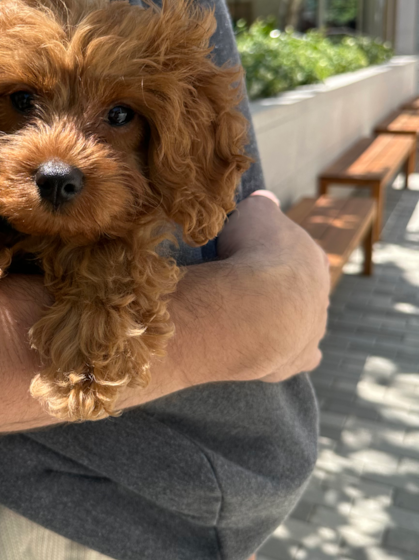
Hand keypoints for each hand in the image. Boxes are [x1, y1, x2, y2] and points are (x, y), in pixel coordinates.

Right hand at [218, 194, 329, 383]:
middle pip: (298, 288)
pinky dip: (283, 352)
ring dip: (276, 319)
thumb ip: (260, 205)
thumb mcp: (253, 212)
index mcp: (312, 256)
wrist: (254, 307)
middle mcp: (320, 293)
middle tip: (240, 287)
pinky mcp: (300, 359)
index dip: (269, 251)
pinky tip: (262, 349)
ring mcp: (313, 328)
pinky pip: (297, 355)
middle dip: (274, 287)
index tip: (246, 253)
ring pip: (300, 322)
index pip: (294, 251)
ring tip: (241, 317)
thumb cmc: (253, 253)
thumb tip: (263, 200)